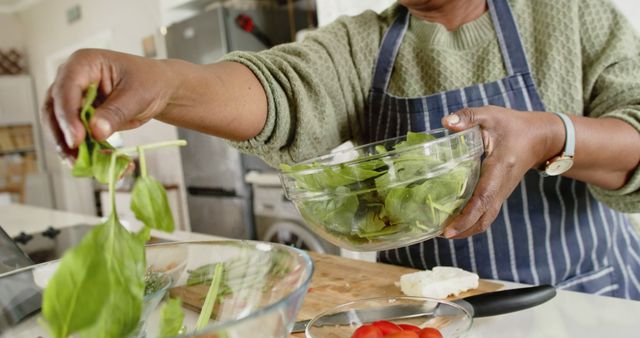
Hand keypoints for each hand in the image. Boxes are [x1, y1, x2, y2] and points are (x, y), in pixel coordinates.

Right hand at [42, 49, 178, 159]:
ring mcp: (72, 98)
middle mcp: (71, 78)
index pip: (66, 89)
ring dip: (66, 145)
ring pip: (57, 124)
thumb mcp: (137, 95)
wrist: (159, 89)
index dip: (68, 116)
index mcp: (83, 63)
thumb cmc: (149, 82)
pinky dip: (78, 149)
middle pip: (54, 108)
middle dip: (62, 133)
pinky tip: (86, 163)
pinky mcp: (79, 116)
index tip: (77, 139)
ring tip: (78, 164)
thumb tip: (95, 132)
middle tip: (74, 156)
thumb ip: (116, 112)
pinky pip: (72, 134)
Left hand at [440, 106, 563, 238]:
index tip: (448, 230)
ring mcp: (502, 193)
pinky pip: (486, 213)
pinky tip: (453, 220)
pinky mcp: (500, 194)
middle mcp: (501, 187)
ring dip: (466, 229)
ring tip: (441, 231)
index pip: (483, 199)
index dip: (466, 217)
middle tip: (437, 234)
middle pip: (483, 218)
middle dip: (462, 230)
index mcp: (498, 169)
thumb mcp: (491, 115)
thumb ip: (469, 117)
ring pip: (486, 220)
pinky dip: (471, 221)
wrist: (541, 138)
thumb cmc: (514, 126)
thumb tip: (447, 122)